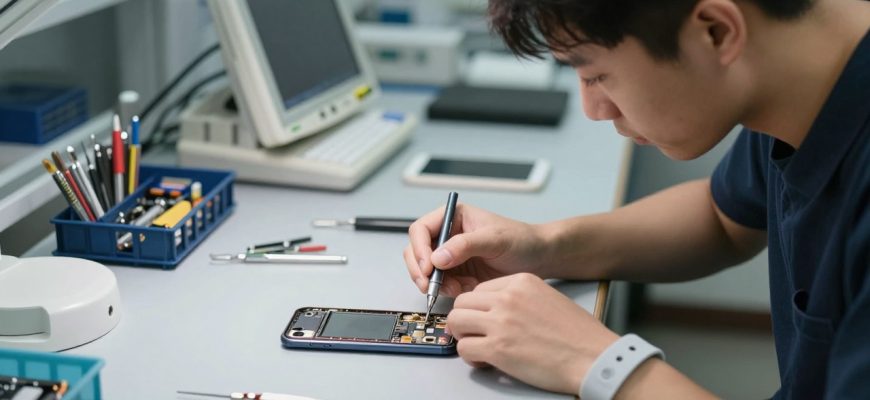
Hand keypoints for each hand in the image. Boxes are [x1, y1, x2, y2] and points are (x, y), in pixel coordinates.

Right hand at [404, 203, 547, 296]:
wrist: (538, 259)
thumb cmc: (521, 240)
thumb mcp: (495, 239)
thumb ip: (466, 245)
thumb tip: (437, 258)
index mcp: (453, 217)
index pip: (421, 230)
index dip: (419, 248)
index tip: (428, 266)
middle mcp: (447, 235)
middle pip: (416, 251)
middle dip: (420, 270)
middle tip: (430, 285)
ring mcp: (450, 256)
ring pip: (424, 270)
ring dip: (434, 283)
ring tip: (456, 289)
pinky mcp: (456, 274)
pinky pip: (440, 284)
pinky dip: (446, 290)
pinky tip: (464, 290)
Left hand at [447, 273, 618, 393]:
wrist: (592, 357)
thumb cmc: (577, 334)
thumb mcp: (547, 297)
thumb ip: (519, 298)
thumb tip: (496, 309)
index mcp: (520, 281)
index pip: (479, 289)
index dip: (478, 308)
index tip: (483, 319)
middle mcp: (507, 298)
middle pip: (462, 302)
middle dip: (465, 320)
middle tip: (475, 333)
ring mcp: (500, 322)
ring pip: (455, 322)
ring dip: (463, 336)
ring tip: (477, 346)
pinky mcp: (497, 348)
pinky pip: (464, 348)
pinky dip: (470, 357)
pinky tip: (484, 360)